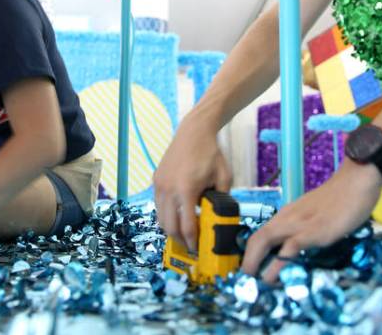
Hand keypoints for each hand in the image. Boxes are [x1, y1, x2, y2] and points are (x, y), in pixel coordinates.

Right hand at [154, 115, 231, 251]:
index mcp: (187, 190)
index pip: (186, 226)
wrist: (194, 132)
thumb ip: (222, 200)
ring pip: (160, 217)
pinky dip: (166, 215)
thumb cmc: (211, 154)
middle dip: (180, 240)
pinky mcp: (156, 180)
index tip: (198, 249)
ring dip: (171, 229)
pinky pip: (158, 205)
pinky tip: (177, 215)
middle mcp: (169, 189)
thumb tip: (219, 219)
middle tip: (190, 246)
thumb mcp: (224, 178)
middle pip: (169, 227)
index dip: (192, 242)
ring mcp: (160, 184)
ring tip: (183, 234)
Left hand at [241, 160, 381, 283]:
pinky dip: (280, 262)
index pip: (261, 234)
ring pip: (266, 240)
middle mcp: (288, 218)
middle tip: (249, 282)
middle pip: (257, 239)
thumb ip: (305, 227)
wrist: (357, 179)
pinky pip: (291, 246)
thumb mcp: (316, 214)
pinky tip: (278, 277)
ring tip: (257, 284)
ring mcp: (300, 223)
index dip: (251, 254)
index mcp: (288, 215)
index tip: (252, 272)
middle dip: (248, 261)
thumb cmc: (340, 197)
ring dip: (257, 263)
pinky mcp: (315, 230)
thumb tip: (298, 248)